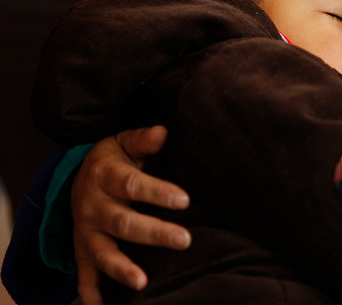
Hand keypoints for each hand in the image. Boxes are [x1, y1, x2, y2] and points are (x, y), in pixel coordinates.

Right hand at [71, 125, 191, 304]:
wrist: (80, 177)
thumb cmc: (113, 161)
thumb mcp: (123, 143)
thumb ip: (143, 139)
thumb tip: (164, 131)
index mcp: (104, 176)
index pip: (131, 184)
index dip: (156, 192)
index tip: (184, 200)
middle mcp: (92, 206)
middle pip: (123, 222)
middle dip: (153, 232)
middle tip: (184, 239)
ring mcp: (86, 232)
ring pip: (103, 253)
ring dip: (121, 269)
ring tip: (143, 282)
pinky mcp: (82, 251)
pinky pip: (85, 276)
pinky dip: (93, 294)